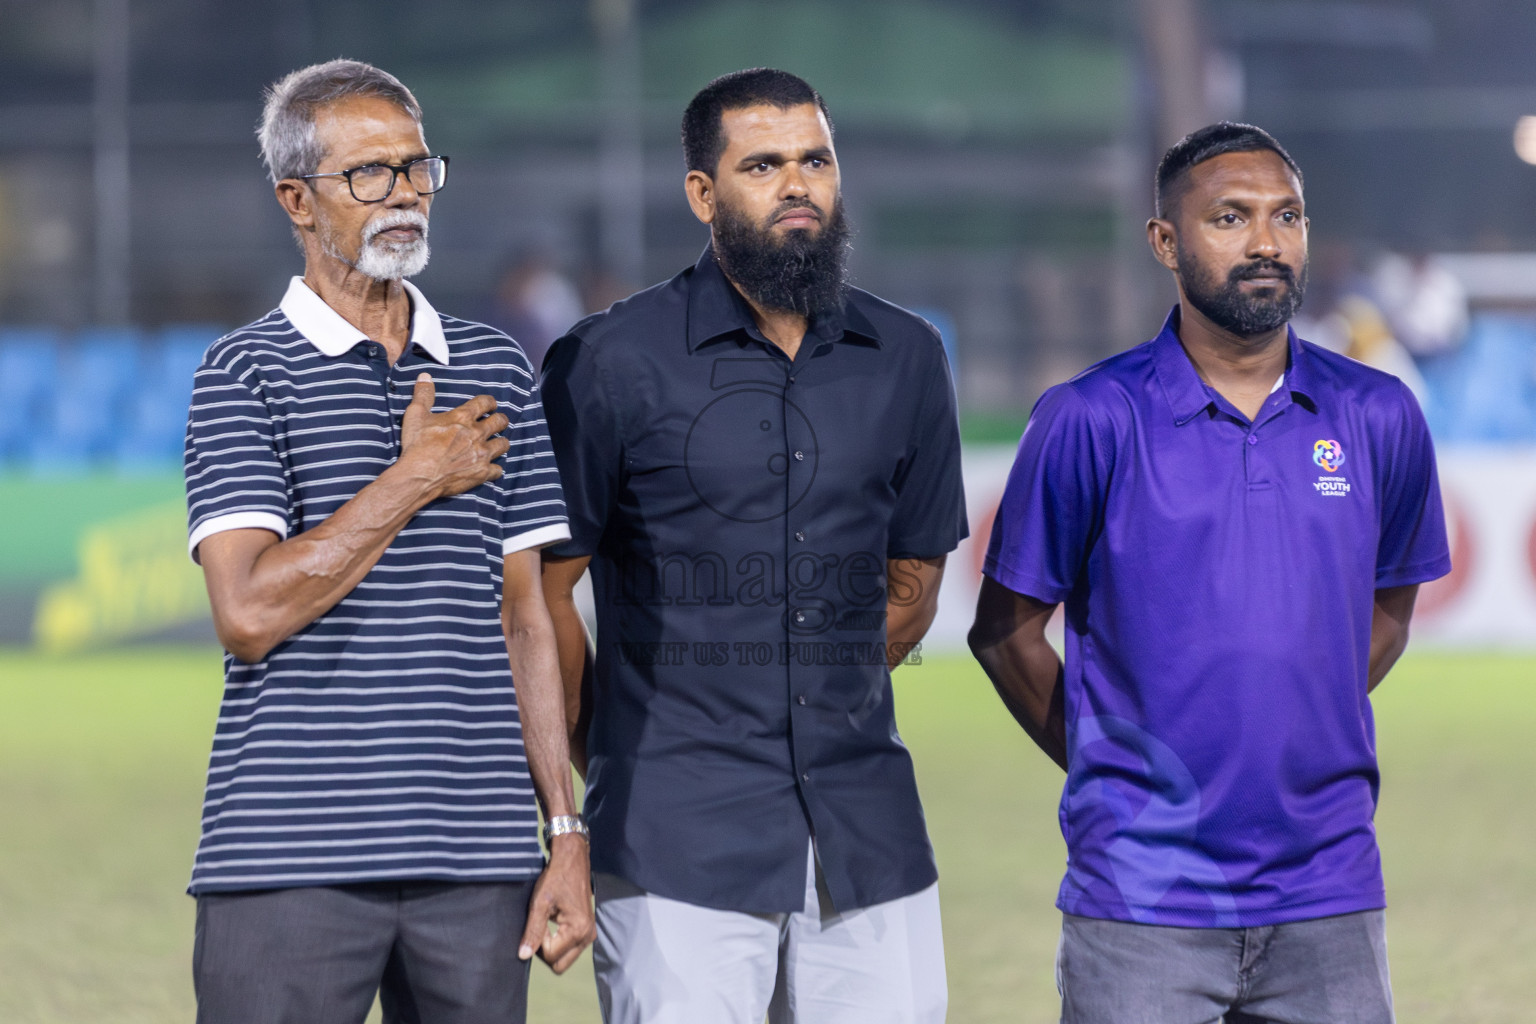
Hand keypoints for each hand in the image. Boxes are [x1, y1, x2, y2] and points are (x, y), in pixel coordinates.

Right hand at [396, 373, 510, 499]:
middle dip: (501, 420)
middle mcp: (477, 434)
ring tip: (498, 443)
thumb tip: (425, 376)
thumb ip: (424, 395)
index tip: (491, 404)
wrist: (419, 476)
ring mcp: (481, 454)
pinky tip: (490, 468)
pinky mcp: (482, 472)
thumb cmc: (417, 445)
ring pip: (503, 445)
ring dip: (501, 442)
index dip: (490, 402)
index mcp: (462, 417)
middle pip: (499, 422)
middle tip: (499, 421)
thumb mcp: (416, 415)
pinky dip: (495, 469)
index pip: (485, 402)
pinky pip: (498, 470)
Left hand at [519, 834, 595, 972]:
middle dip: (545, 952)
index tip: (537, 922)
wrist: (572, 860)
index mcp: (578, 930)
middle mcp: (588, 936)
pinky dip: (559, 941)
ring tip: (547, 923)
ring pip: (565, 959)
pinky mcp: (587, 930)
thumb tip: (523, 956)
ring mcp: (589, 934)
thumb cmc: (555, 878)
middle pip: (560, 965)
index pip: (550, 956)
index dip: (537, 944)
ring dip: (552, 947)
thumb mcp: (539, 903)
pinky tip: (554, 923)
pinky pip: (570, 948)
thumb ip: (532, 931)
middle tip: (540, 928)